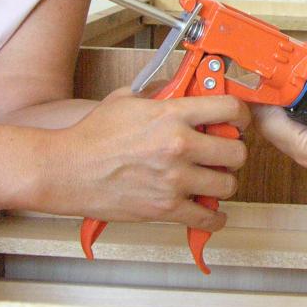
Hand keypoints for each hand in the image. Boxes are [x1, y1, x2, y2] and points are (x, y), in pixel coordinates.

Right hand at [52, 87, 249, 230]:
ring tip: (211, 179)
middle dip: (233, 152)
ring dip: (223, 183)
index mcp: (171, 115)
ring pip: (228, 185)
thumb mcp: (127, 99)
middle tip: (223, 153)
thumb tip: (182, 88)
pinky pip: (208, 218)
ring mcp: (174, 180)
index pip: (230, 108)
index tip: (238, 121)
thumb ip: (160, 93)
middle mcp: (178, 146)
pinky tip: (209, 210)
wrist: (66, 171)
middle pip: (237, 152)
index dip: (240, 115)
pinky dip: (213, 217)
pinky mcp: (165, 209)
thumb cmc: (91, 136)